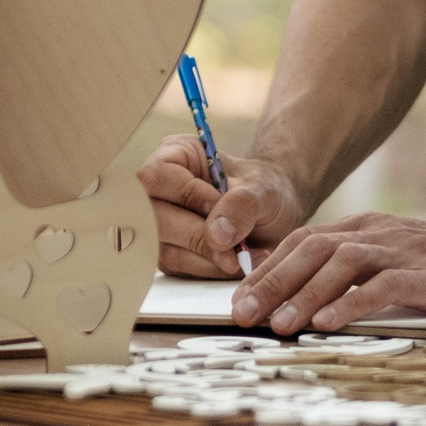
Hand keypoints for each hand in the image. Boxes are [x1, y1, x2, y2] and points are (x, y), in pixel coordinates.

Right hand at [138, 137, 304, 276]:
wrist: (272, 215)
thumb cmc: (263, 190)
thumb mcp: (262, 189)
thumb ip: (241, 205)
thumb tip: (215, 235)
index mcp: (175, 155)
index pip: (156, 176)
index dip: (186, 193)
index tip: (219, 202)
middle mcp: (159, 189)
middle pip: (153, 218)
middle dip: (198, 235)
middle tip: (236, 244)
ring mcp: (159, 224)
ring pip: (165, 249)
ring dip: (209, 257)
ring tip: (245, 253)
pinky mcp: (168, 252)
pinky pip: (180, 267)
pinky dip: (211, 269)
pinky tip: (236, 261)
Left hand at [229, 207, 425, 334]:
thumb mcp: (391, 255)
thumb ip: (354, 268)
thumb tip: (304, 298)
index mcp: (362, 229)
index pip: (302, 243)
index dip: (267, 270)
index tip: (240, 299)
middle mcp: (375, 235)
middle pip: (311, 251)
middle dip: (272, 284)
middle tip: (242, 315)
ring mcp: (401, 252)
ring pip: (340, 265)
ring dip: (304, 295)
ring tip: (279, 325)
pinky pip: (382, 286)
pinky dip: (351, 303)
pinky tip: (329, 323)